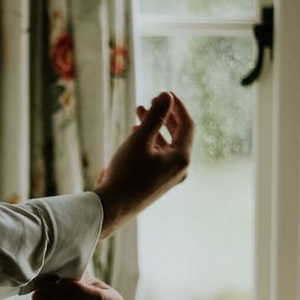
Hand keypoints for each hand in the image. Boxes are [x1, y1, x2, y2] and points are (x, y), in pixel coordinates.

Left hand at [31, 272, 125, 299]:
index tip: (61, 281)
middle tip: (43, 285)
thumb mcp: (82, 275)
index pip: (98, 299)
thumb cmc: (78, 283)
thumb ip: (75, 274)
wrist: (71, 298)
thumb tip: (58, 276)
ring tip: (37, 294)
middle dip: (58, 297)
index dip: (78, 291)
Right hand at [94, 91, 193, 238]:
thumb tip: (167, 96)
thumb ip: (155, 116)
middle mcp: (179, 169)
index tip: (164, 93)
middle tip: (151, 101)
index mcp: (181, 158)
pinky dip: (150, 141)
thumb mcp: (140, 139)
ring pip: (166, 145)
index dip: (177, 107)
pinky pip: (158, 156)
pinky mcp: (157, 182)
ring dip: (154, 127)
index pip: (187, 125)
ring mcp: (169, 177)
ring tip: (139, 112)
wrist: (112, 206)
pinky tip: (135, 133)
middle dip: (164, 115)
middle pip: (178, 135)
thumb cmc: (126, 172)